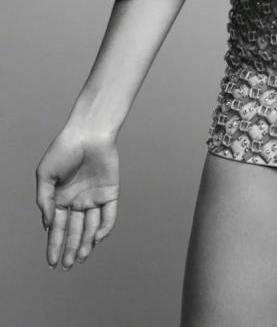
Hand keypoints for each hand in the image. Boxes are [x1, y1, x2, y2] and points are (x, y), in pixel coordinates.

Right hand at [35, 129, 118, 269]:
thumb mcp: (45, 175)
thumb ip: (44, 201)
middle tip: (68, 266)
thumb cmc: (63, 149)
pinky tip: (96, 239)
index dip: (54, 246)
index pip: (57, 228)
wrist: (88, 132)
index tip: (51, 263)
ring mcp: (94, 197)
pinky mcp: (110, 192)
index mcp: (60, 198)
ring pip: (91, 227)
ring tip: (80, 257)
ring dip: (86, 243)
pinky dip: (104, 228)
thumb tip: (48, 225)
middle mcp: (78, 201)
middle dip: (70, 249)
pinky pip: (108, 214)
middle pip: (74, 231)